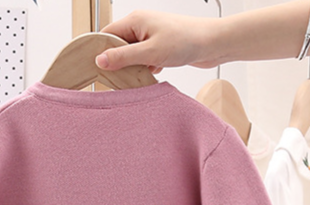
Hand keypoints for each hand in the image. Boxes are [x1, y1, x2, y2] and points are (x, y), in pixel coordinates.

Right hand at [95, 10, 219, 72]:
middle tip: (119, 79)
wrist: (213, 43)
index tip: (95, 70)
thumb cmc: (186, 41)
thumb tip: (100, 60)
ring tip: (142, 74)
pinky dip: (146, 68)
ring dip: (134, 68)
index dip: (99, 52)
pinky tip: (154, 71)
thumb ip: (124, 57)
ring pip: (131, 55)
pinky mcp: (159, 46)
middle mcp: (140, 26)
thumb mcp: (150, 52)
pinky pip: (144, 59)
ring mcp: (150, 36)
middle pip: (118, 47)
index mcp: (135, 21)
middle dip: (118, 63)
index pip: (107, 36)